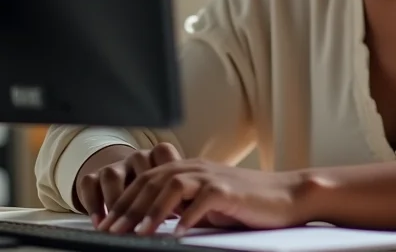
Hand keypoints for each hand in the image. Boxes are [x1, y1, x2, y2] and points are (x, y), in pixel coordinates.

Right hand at [77, 143, 181, 225]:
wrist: (127, 184)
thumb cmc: (157, 193)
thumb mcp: (169, 191)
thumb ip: (177, 198)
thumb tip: (188, 220)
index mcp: (158, 156)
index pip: (164, 153)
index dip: (167, 176)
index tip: (172, 206)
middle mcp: (137, 157)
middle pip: (136, 168)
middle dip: (139, 200)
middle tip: (142, 225)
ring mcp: (115, 165)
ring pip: (112, 174)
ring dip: (115, 202)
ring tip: (119, 226)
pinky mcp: (94, 176)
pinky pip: (89, 183)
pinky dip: (93, 204)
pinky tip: (99, 222)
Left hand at [96, 160, 309, 236]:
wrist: (286, 197)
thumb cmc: (248, 205)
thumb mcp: (209, 204)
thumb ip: (183, 207)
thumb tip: (152, 225)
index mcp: (192, 169)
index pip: (148, 179)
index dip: (123, 199)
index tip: (104, 223)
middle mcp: (200, 168)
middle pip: (154, 180)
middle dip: (128, 207)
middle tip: (109, 231)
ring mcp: (214, 177)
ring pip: (172, 185)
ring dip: (150, 210)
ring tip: (135, 233)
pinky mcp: (229, 191)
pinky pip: (202, 200)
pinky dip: (186, 216)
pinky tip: (175, 234)